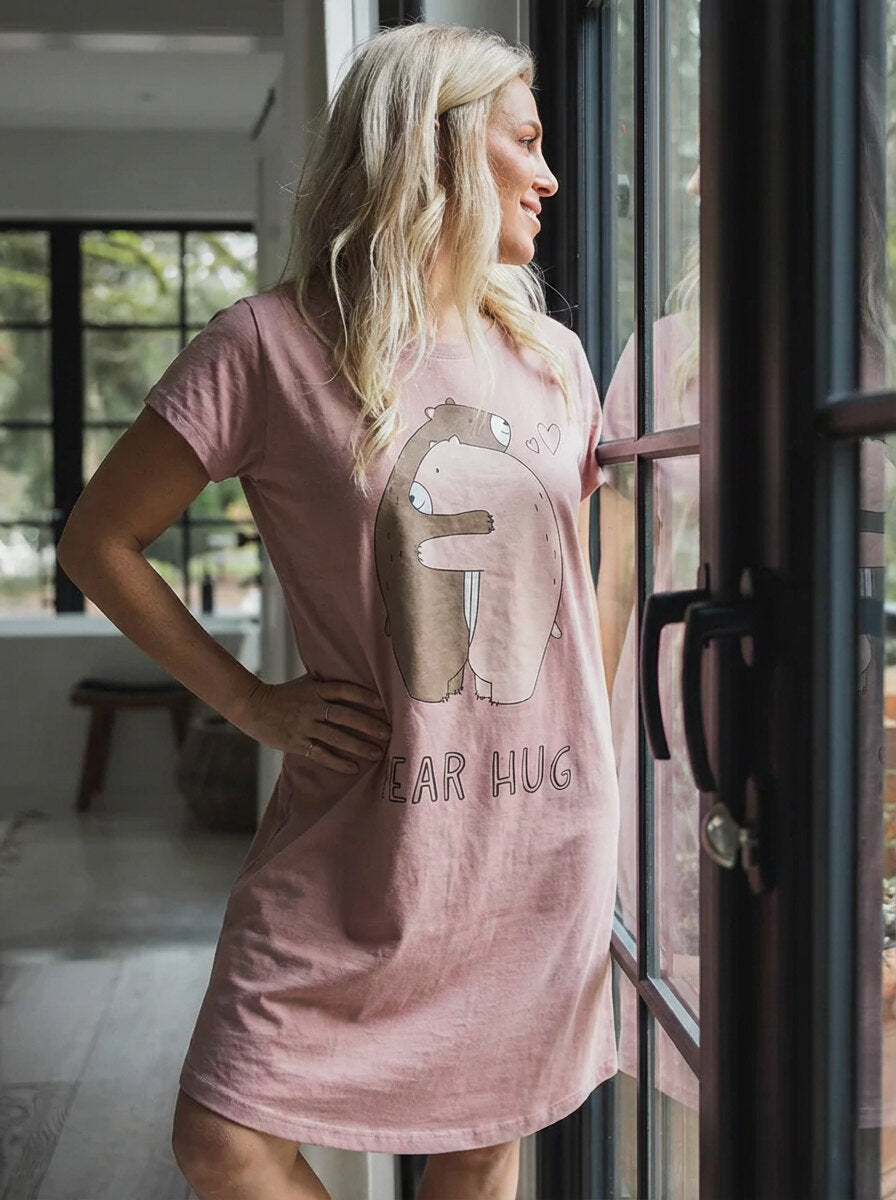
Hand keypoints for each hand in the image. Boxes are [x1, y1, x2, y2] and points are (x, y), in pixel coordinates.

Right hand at [234, 675, 390, 774]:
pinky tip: (353, 768)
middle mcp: (311, 706)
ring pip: (336, 737)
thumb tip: (355, 680)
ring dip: (358, 746)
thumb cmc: (284, 694)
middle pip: (345, 715)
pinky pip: (321, 754)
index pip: (344, 690)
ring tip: (377, 753)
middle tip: (388, 733)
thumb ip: (327, 684)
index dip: (363, 696)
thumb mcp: (305, 683)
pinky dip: (338, 762)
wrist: (253, 706)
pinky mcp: (296, 742)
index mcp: (315, 689)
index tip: (381, 704)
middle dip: (368, 725)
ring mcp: (304, 726)